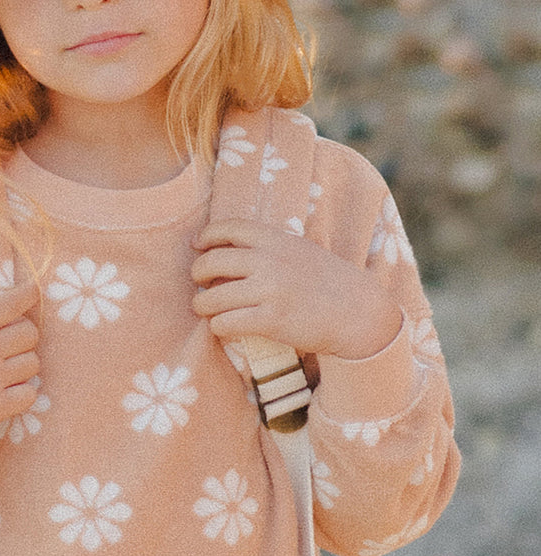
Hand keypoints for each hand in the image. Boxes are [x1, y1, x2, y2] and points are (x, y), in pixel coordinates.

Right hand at [0, 281, 40, 462]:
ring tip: (8, 367)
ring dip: (23, 363)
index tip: (32, 292)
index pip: (11, 303)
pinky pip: (30, 393)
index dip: (27, 294)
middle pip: (30, 332)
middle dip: (23, 333)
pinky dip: (24, 392)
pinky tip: (10, 391)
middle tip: (11, 340)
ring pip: (32, 362)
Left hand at [190, 219, 401, 359]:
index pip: (229, 228)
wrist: (358, 311)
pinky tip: (224, 327)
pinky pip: (225, 323)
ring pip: (211, 297)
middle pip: (211, 262)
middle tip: (200, 284)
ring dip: (202, 305)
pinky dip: (218, 327)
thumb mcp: (299, 250)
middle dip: (197, 274)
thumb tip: (225, 250)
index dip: (207, 236)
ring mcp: (269, 290)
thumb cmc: (326, 281)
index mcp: (276, 239)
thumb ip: (268, 247)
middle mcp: (269, 261)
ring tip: (207, 309)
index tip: (197, 245)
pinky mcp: (270, 320)